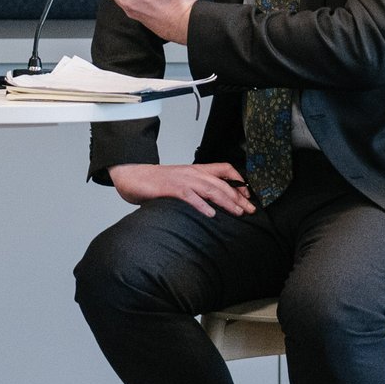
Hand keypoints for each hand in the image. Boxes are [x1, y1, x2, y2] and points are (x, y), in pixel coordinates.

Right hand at [111, 161, 254, 217]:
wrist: (133, 175)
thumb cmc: (155, 182)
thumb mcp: (180, 182)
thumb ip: (195, 189)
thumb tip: (210, 203)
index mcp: (195, 170)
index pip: (224, 169)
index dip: (238, 180)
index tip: (248, 194)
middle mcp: (192, 173)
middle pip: (222, 183)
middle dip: (239, 197)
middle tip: (251, 210)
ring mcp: (182, 180)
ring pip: (210, 189)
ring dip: (227, 201)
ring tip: (239, 212)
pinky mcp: (171, 188)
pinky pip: (190, 196)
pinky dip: (201, 205)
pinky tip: (211, 214)